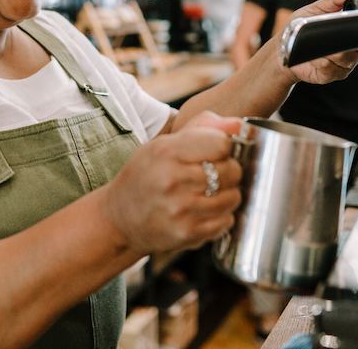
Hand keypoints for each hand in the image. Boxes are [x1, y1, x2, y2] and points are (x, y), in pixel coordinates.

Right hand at [101, 111, 242, 254]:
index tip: (215, 152)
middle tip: (215, 174)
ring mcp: (180, 209)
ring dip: (228, 194)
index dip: (224, 147)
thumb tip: (238, 125)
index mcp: (166, 151)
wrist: (119, 218)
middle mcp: (173, 180)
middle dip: (229, 171)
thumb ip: (202, 127)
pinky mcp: (187, 233)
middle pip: (231, 170)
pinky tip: (205, 210)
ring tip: (210, 193)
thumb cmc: (145, 175)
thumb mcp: (164, 143)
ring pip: (233, 197)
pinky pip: (226, 221)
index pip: (221, 143)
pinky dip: (222, 215)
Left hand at [285, 0, 357, 84]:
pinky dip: (321, 61)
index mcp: (352, 30)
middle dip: (345, 40)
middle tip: (331, 32)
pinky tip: (313, 56)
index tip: (353, 22)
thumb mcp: (318, 8)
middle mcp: (352, 49)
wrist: (284, 48)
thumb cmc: (302, 26)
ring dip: (331, 50)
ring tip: (317, 43)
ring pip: (346, 58)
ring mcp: (344, 63)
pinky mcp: (333, 75)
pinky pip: (332, 68)